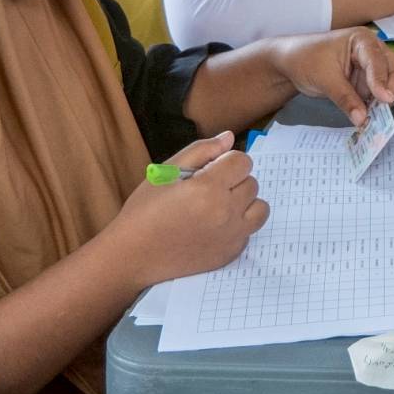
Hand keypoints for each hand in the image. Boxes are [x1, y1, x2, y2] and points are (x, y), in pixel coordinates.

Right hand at [112, 133, 268, 282]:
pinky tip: (215, 226)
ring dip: (244, 203)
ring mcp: (232, 236)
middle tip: (207, 190)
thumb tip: (229, 138)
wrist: (133, 256)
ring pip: (259, 207)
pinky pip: (250, 230)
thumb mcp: (166, 172)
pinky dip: (239, 225)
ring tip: (218, 206)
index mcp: (208, 188)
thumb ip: (201, 151)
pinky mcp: (232, 253)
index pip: (243, 161)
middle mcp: (226, 212)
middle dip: (234, 181)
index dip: (226, 161)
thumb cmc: (144, 211)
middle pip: (251, 183)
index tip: (209, 170)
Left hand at [272, 27, 393, 126]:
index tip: (385, 100)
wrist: (291, 63)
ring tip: (369, 116)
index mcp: (362, 40)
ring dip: (382, 102)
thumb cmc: (305, 59)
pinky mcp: (365, 82)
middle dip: (391, 89)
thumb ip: (345, 98)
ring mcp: (370, 67)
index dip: (383, 81)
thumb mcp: (324, 79)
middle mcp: (372, 51)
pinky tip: (364, 115)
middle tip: (381, 108)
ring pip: (389, 85)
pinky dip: (374, 107)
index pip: (380, 61)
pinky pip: (377, 96)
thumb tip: (362, 118)